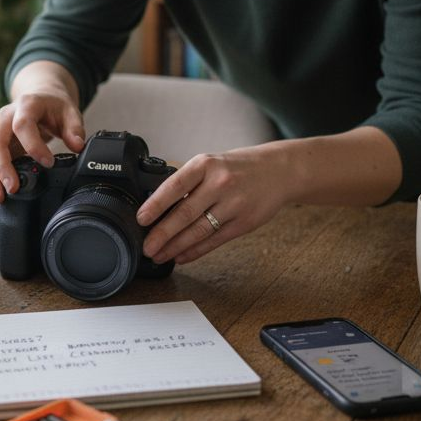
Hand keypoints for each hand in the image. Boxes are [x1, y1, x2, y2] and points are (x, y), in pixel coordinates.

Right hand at [0, 89, 85, 206]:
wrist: (40, 96)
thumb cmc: (53, 105)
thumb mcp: (69, 110)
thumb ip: (74, 128)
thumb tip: (77, 146)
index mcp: (25, 105)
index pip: (22, 125)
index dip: (33, 145)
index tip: (48, 163)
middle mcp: (6, 118)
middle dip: (2, 168)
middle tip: (12, 188)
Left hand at [135, 146, 288, 265]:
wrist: (279, 170)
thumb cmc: (238, 168)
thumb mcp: (211, 164)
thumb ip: (188, 182)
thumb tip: (157, 208)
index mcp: (205, 164)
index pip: (175, 185)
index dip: (156, 204)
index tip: (141, 219)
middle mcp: (220, 183)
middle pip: (185, 213)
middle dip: (162, 234)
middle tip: (147, 247)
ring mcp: (234, 204)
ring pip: (199, 231)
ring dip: (176, 247)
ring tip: (160, 255)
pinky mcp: (244, 223)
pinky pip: (215, 241)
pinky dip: (195, 251)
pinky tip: (181, 256)